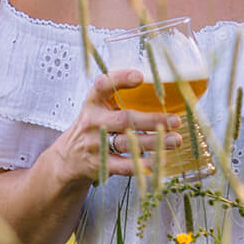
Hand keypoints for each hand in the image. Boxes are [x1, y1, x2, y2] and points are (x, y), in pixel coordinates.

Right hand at [51, 69, 180, 184]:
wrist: (68, 158)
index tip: (139, 77)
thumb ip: (120, 97)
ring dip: (154, 142)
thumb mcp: (99, 107)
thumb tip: (161, 87)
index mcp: (94, 102)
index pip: (103, 85)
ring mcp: (95, 144)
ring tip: (175, 140)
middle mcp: (93, 121)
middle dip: (152, 120)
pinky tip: (159, 162)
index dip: (120, 79)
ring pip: (127, 143)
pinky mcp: (99, 165)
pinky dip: (143, 165)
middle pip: (124, 119)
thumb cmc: (94, 126)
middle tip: (175, 120)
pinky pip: (124, 166)